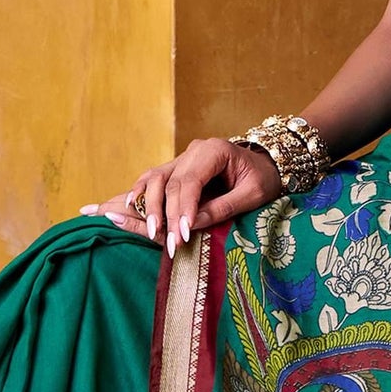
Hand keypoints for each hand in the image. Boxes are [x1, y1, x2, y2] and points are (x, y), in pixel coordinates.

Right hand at [87, 137, 284, 253]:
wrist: (267, 163)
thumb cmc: (264, 178)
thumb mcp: (253, 194)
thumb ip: (223, 207)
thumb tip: (191, 225)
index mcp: (214, 150)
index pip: (190, 181)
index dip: (183, 209)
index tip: (180, 234)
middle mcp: (193, 151)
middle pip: (168, 182)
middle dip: (163, 213)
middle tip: (164, 241)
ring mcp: (182, 159)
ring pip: (154, 179)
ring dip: (145, 205)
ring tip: (141, 227)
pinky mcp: (176, 169)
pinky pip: (152, 180)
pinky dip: (138, 195)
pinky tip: (123, 208)